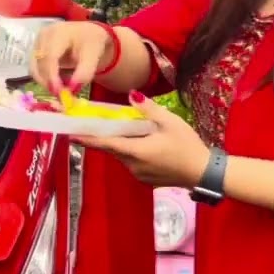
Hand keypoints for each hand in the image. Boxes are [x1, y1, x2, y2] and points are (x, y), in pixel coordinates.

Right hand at [29, 21, 112, 93]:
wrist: (88, 35)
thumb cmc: (90, 43)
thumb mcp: (94, 55)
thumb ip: (84, 72)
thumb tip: (72, 89)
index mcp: (59, 32)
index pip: (50, 56)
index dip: (52, 76)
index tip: (59, 92)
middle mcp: (43, 36)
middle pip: (39, 63)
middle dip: (49, 82)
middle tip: (62, 96)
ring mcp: (37, 43)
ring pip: (34, 68)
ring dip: (45, 82)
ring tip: (61, 90)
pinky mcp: (35, 51)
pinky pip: (35, 69)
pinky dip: (44, 79)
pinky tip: (56, 83)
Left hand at [74, 91, 209, 187]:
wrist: (204, 173)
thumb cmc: (188, 146)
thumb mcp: (170, 122)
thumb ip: (148, 109)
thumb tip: (132, 95)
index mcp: (135, 151)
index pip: (104, 143)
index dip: (86, 137)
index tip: (70, 132)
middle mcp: (132, 165)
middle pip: (112, 148)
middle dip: (103, 136)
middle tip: (95, 122)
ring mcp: (138, 174)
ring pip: (122, 155)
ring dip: (120, 143)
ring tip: (126, 129)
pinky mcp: (145, 178)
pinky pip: (131, 162)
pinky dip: (130, 151)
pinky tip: (142, 142)